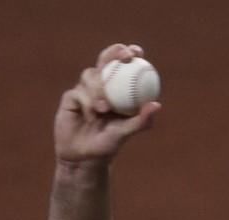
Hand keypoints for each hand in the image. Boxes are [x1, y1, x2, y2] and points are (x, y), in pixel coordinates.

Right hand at [54, 44, 160, 164]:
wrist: (84, 158)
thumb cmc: (108, 145)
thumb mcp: (125, 133)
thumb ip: (141, 120)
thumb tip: (157, 104)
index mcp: (116, 89)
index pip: (122, 65)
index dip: (128, 52)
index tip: (137, 52)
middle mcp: (100, 85)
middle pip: (105, 60)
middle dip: (113, 52)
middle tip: (125, 57)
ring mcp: (84, 90)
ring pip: (91, 76)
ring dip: (99, 88)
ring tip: (104, 108)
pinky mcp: (70, 98)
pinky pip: (78, 92)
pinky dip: (87, 102)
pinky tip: (92, 114)